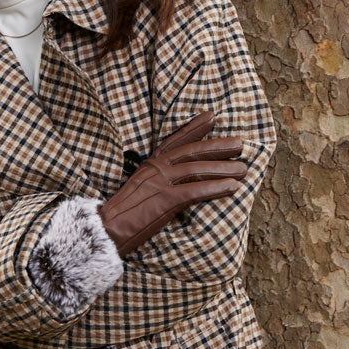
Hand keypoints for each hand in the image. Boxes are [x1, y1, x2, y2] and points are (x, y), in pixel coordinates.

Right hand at [97, 110, 246, 255]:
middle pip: (191, 152)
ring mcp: (159, 182)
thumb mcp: (141, 191)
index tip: (212, 117)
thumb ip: (158, 183)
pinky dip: (215, 188)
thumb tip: (179, 183)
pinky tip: (232, 188)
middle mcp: (155, 168)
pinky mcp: (163, 200)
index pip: (175, 141)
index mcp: (149, 165)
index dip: (194, 128)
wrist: (105, 231)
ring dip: (223, 169)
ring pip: (197, 170)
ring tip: (243, 169)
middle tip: (239, 143)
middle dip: (217, 147)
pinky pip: (195, 191)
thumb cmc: (123, 217)